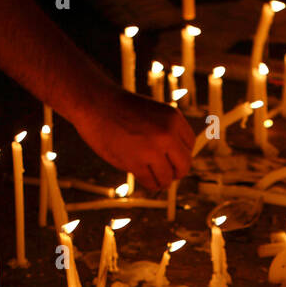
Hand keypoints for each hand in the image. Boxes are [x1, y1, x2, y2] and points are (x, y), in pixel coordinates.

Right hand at [74, 89, 194, 189]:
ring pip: (168, 177)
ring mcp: (152, 149)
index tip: (169, 156)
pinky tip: (141, 174)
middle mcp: (167, 134)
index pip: (189, 146)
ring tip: (151, 174)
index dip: (179, 154)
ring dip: (161, 180)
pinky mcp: (135, 162)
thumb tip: (178, 163)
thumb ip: (169, 134)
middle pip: (184, 165)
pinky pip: (151, 182)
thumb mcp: (155, 114)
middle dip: (175, 171)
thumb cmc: (123, 110)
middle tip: (164, 171)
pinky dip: (149, 183)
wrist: (96, 103)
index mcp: (174, 118)